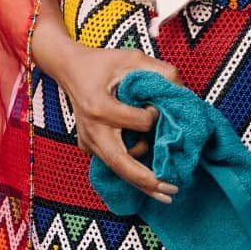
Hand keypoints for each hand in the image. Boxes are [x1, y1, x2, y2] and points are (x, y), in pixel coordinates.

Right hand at [50, 41, 180, 203]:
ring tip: (165, 187)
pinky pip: (112, 162)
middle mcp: (91, 129)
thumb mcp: (132, 58)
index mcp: (99, 107)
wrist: (69, 68)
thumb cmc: (102, 63)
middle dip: (147, 181)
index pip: (138, 123)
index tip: (158, 107)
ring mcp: (87, 141)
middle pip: (121, 164)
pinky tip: (148, 173)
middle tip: (172, 191)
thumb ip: (160, 72)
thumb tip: (181, 93)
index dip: (155, 117)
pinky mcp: (88, 146)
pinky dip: (131, 170)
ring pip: (117, 169)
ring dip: (142, 180)